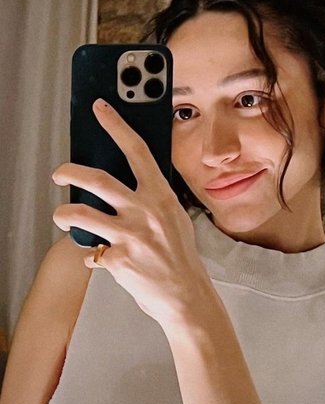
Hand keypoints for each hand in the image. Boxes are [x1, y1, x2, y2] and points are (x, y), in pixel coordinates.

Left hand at [52, 99, 208, 325]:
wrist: (186, 294)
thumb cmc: (180, 256)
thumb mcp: (175, 218)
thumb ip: (152, 199)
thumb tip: (128, 183)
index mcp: (161, 196)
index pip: (137, 151)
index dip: (117, 125)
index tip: (101, 109)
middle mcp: (144, 211)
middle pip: (96, 179)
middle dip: (69, 171)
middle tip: (59, 173)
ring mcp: (130, 235)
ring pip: (79, 213)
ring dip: (63, 214)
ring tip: (62, 216)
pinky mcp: (117, 259)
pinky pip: (91, 251)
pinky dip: (91, 254)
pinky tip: (99, 257)